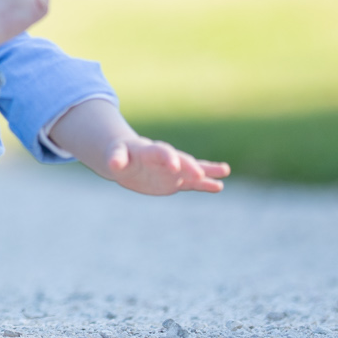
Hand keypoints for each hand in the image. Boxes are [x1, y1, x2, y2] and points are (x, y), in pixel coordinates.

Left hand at [98, 134, 229, 194]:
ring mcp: (174, 169)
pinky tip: (219, 186)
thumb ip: (117, 159)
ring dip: (207, 171)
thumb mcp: (116, 156)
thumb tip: (113, 164)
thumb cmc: (120, 155)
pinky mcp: (177, 180)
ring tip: (224, 171)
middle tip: (200, 174)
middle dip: (190, 166)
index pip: (161, 152)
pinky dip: (205, 184)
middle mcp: (166, 158)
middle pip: (181, 160)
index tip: (174, 167)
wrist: (128, 159)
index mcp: (150, 150)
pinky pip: (193, 183)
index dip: (168, 158)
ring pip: (192, 169)